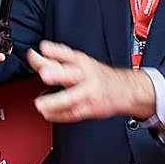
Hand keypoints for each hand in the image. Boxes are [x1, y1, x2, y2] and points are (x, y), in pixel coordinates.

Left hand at [26, 40, 154, 122]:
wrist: (126, 90)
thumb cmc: (98, 75)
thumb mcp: (83, 61)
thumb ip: (59, 58)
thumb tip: (38, 55)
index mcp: (82, 62)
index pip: (68, 54)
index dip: (54, 50)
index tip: (43, 48)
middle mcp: (85, 76)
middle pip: (70, 74)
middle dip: (57, 74)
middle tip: (44, 74)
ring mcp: (88, 93)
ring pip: (71, 98)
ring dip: (55, 102)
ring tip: (40, 104)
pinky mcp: (91, 108)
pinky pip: (73, 113)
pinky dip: (59, 115)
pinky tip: (48, 114)